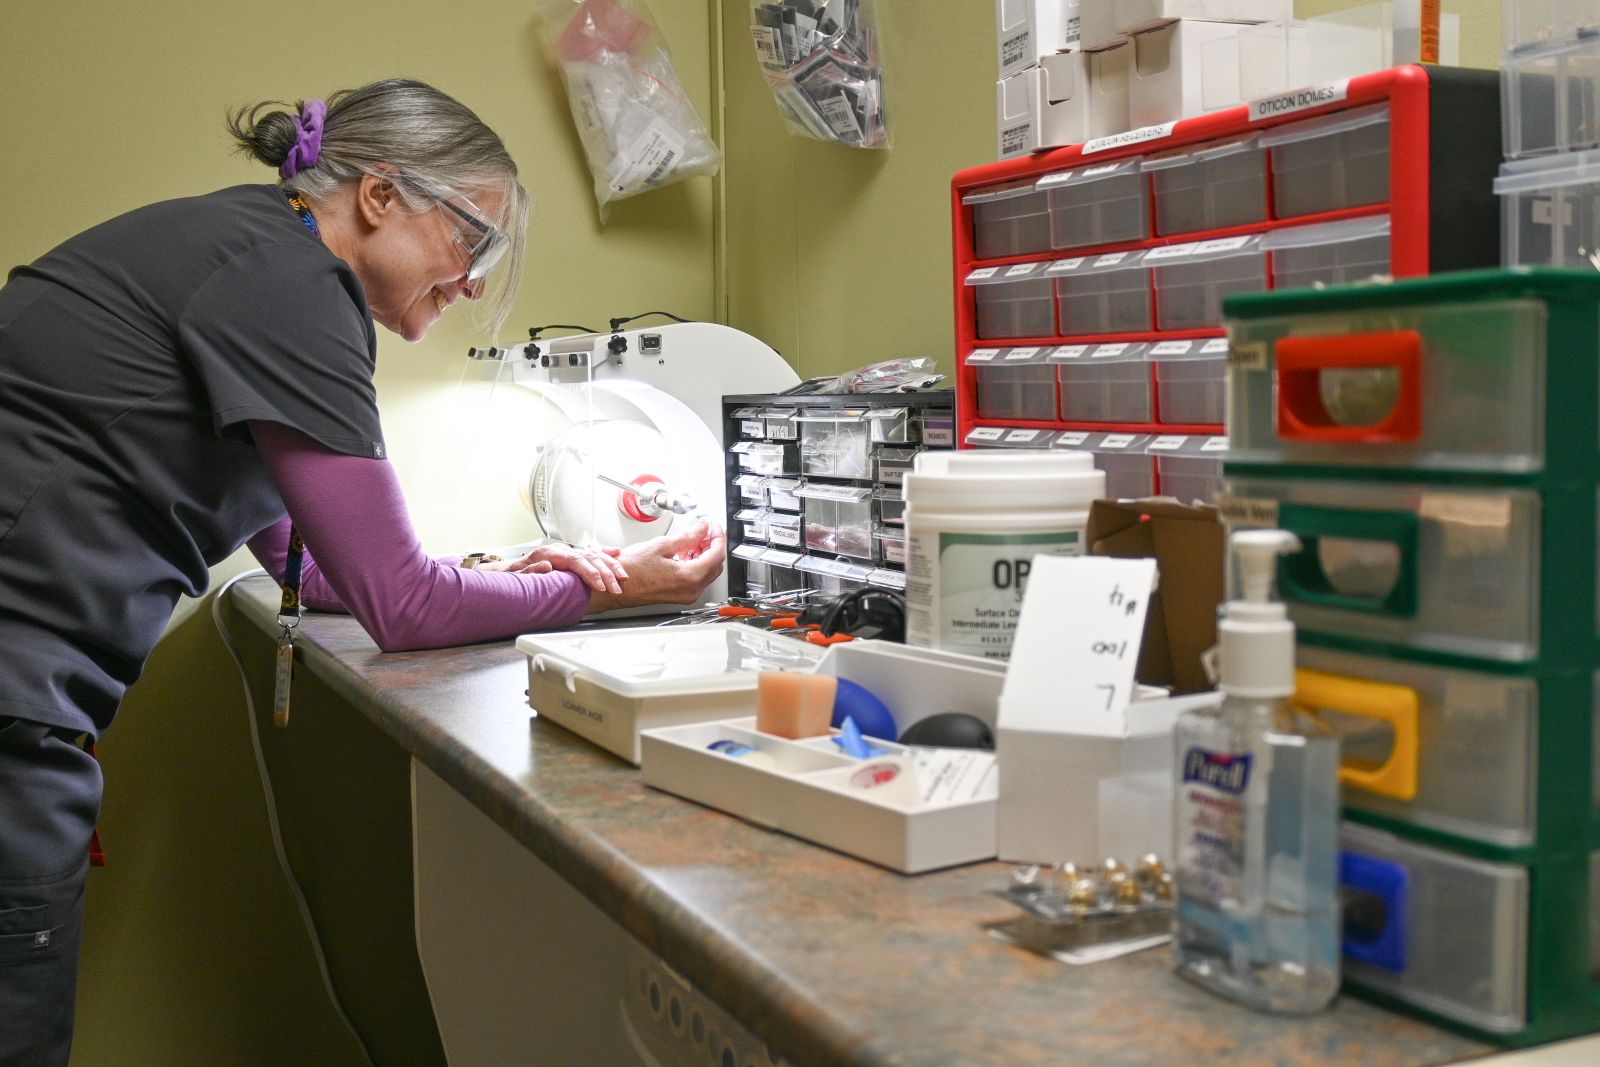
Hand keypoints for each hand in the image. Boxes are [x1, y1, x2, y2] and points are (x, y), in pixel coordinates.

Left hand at [477, 543, 627, 593]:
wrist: (505, 574)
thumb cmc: (511, 577)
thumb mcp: (514, 577)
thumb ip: (530, 571)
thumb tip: (546, 566)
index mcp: (548, 554)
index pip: (575, 561)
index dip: (590, 573)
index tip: (600, 585)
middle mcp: (559, 551)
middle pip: (588, 558)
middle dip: (605, 573)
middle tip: (616, 588)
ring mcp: (565, 553)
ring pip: (592, 555)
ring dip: (609, 566)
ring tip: (622, 578)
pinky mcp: (568, 558)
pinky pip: (590, 554)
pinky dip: (604, 555)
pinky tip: (616, 555)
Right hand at [586, 520, 725, 613]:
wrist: (618, 587)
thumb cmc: (632, 570)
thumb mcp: (662, 545)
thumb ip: (687, 536)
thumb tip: (702, 528)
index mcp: (689, 576)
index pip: (717, 554)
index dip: (718, 537)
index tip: (714, 527)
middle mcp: (691, 589)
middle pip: (715, 565)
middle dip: (712, 545)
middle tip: (705, 531)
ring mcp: (686, 595)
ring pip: (707, 573)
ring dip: (704, 555)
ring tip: (694, 540)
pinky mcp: (680, 596)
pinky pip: (696, 579)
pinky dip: (696, 565)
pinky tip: (686, 554)